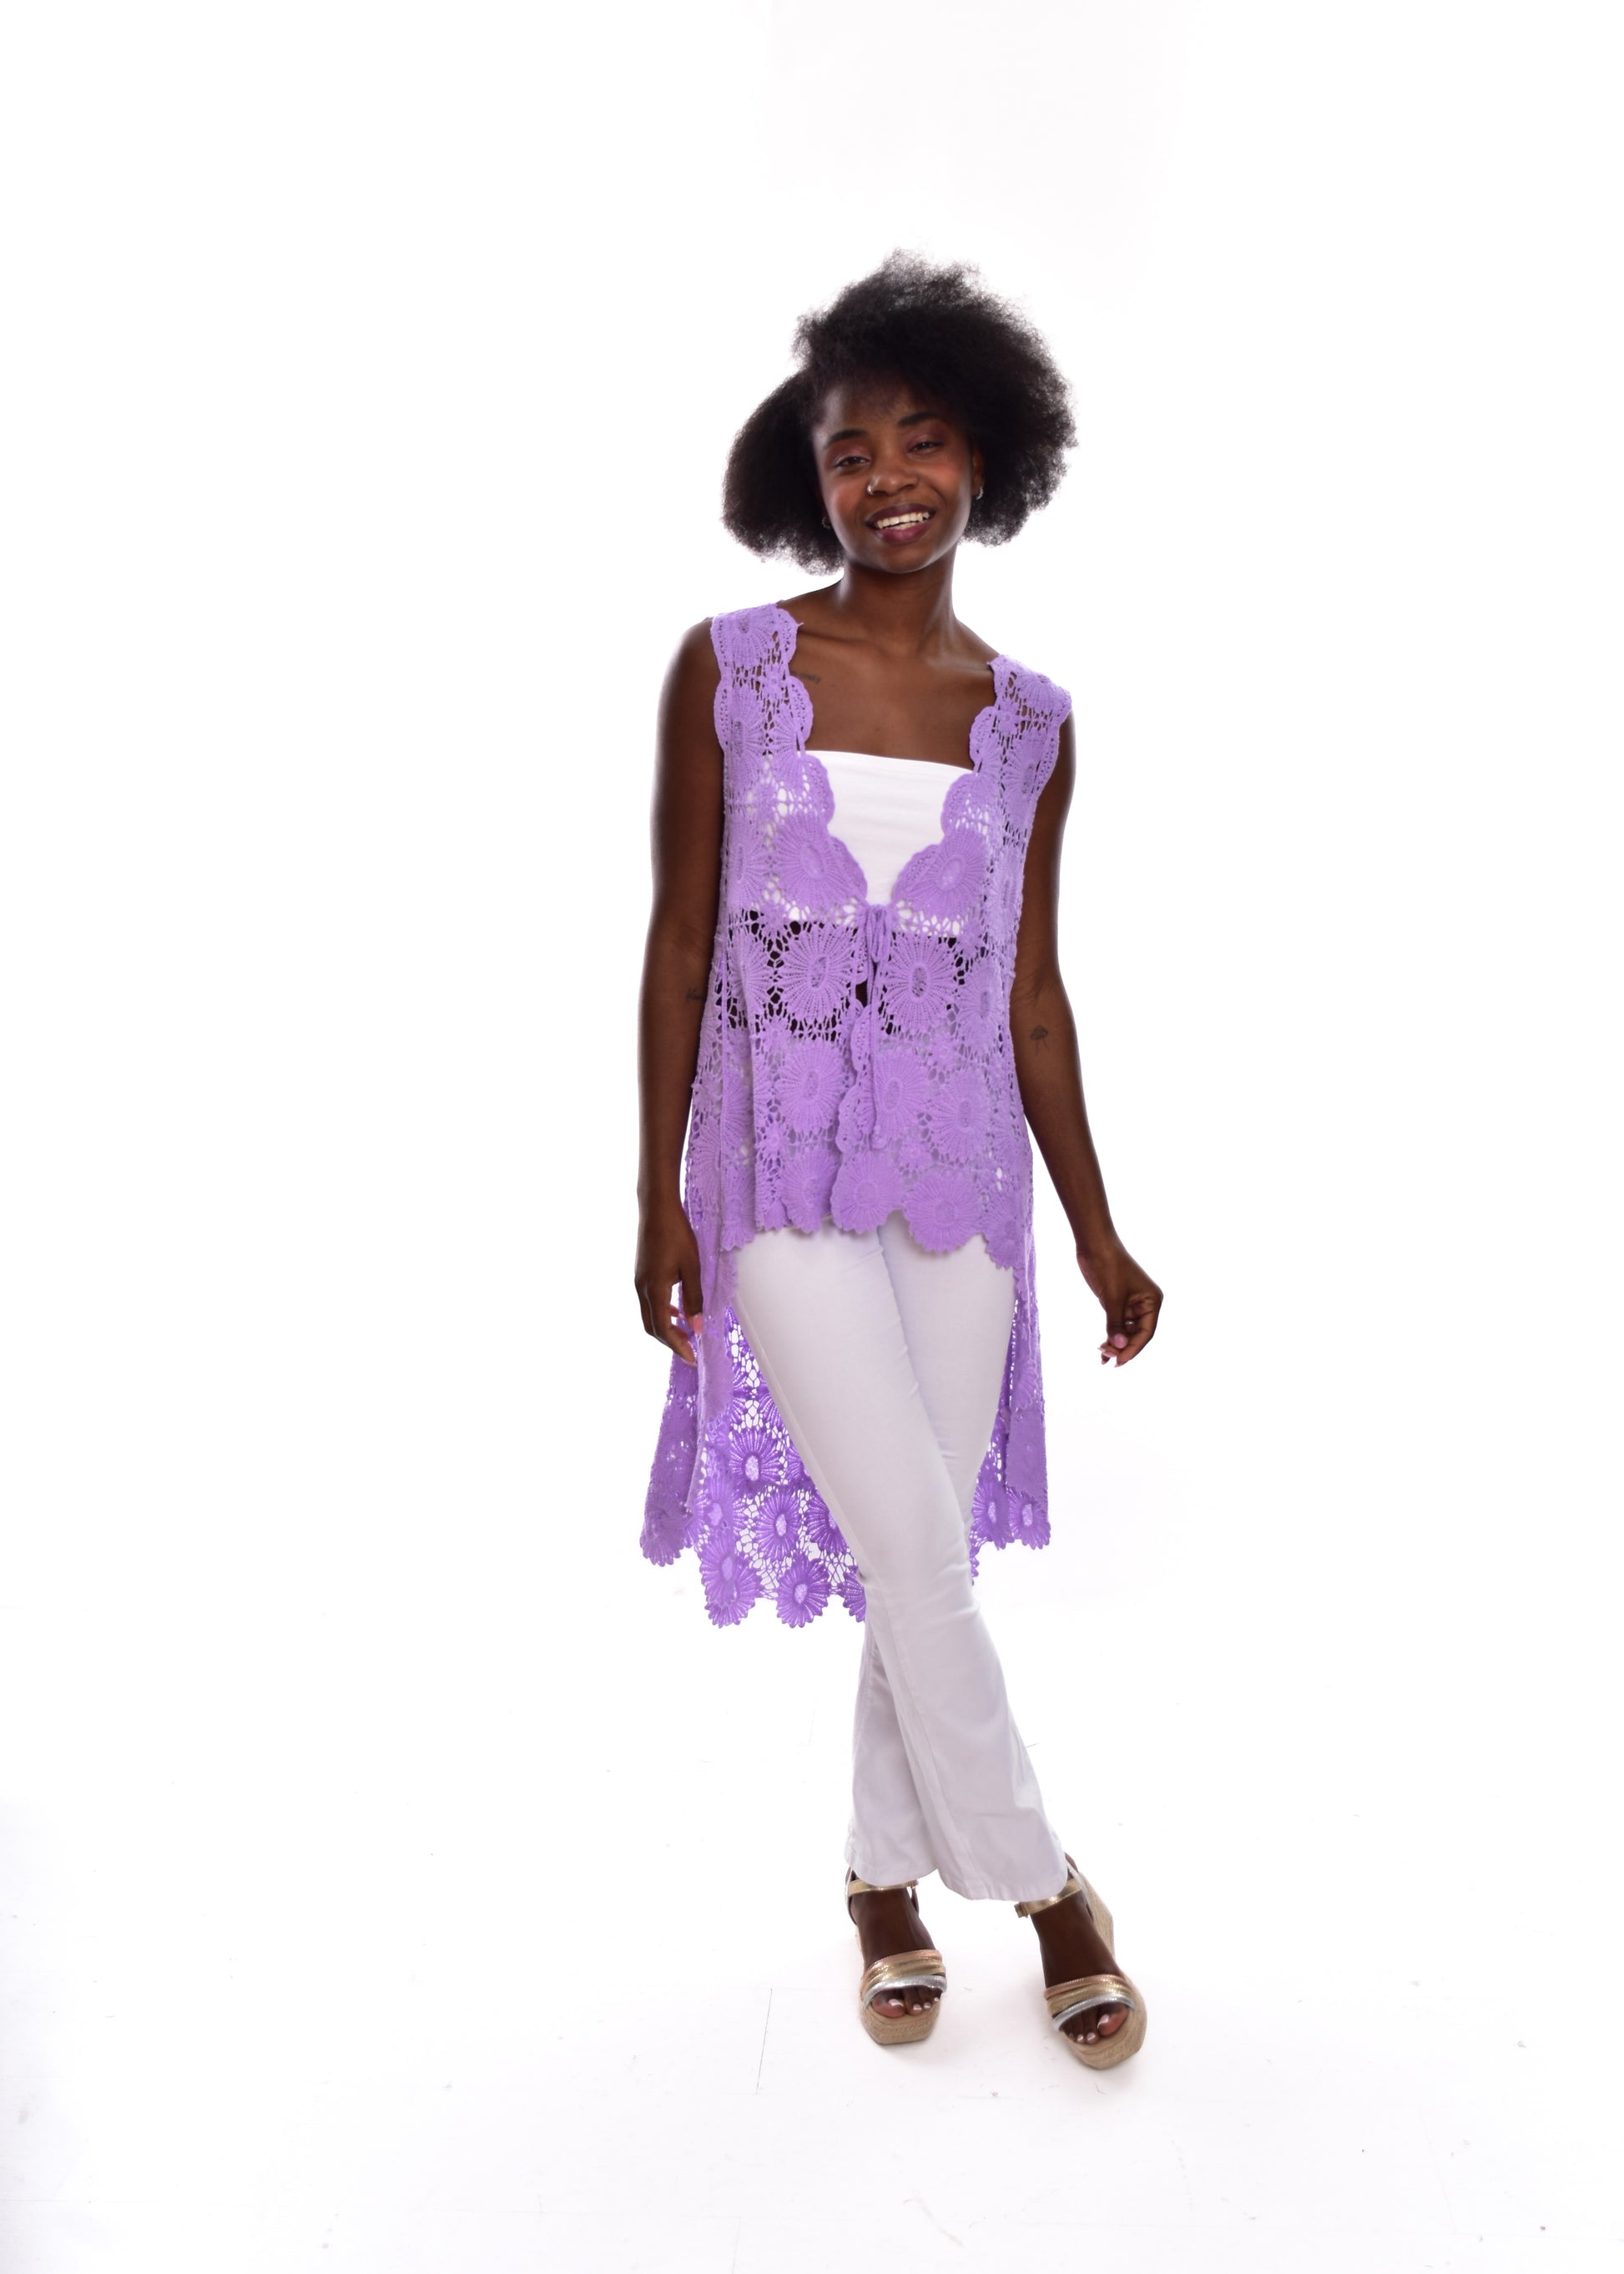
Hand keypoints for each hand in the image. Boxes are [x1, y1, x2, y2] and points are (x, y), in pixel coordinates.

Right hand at [634, 1198, 704, 1367]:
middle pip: (652, 1327)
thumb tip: (697, 1327)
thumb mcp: (692, 1267)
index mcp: (654, 1289)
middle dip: (670, 1342)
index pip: (663, 1329)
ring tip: (686, 1332)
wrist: (656, 1209)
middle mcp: (642, 1289)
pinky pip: (649, 1302)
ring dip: (666, 1328)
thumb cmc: (676, 1234)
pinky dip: (662, 1312)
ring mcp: (638, 1281)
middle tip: (690, 1349)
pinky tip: (677, 1310)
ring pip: (649, 1316)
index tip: (692, 1358)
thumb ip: (694, 1299)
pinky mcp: (640, 1274)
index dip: (677, 1347)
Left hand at [1076, 1240, 1162, 1366]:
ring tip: (1102, 1356)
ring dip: (1116, 1344)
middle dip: (1123, 1347)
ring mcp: (1131, 1305)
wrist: (1095, 1245)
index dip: (1133, 1349)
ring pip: (1127, 1332)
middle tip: (1106, 1358)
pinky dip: (1111, 1336)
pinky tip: (1102, 1349)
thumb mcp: (1112, 1298)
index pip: (1146, 1332)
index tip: (1119, 1361)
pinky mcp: (1117, 1303)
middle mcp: (1145, 1304)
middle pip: (1137, 1335)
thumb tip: (1119, 1348)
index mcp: (1152, 1301)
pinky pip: (1117, 1325)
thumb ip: (1116, 1324)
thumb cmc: (1108, 1266)